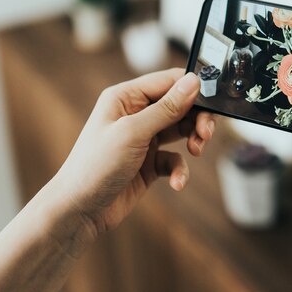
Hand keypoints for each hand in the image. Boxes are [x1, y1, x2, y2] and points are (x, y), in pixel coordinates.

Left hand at [53, 69, 215, 240]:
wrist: (78, 210)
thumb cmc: (95, 167)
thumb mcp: (133, 133)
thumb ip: (166, 108)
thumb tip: (194, 82)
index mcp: (126, 97)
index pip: (170, 81)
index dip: (193, 90)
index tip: (213, 105)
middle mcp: (135, 113)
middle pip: (180, 104)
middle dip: (197, 118)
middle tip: (205, 133)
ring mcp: (143, 138)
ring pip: (181, 130)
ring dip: (193, 140)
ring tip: (196, 151)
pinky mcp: (149, 162)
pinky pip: (174, 158)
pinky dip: (180, 169)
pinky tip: (177, 182)